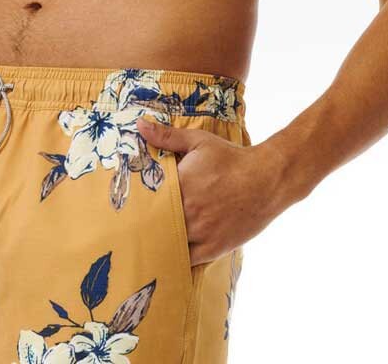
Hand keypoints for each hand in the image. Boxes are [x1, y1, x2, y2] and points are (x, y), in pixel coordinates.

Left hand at [136, 116, 288, 266]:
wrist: (267, 179)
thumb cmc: (231, 158)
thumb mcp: (199, 141)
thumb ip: (167, 137)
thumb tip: (139, 126)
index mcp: (180, 186)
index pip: (146, 201)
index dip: (132, 207)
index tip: (120, 209)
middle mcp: (188, 212)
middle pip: (154, 226)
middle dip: (140, 228)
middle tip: (124, 231)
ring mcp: (200, 233)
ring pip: (168, 245)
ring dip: (155, 246)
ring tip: (138, 249)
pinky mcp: (213, 248)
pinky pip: (186, 261)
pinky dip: (174, 260)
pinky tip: (162, 261)